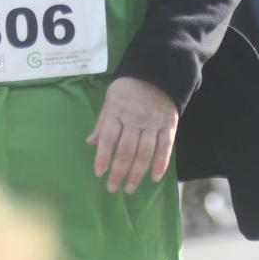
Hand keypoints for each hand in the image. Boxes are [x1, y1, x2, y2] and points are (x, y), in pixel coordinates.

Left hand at [86, 76, 178, 194]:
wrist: (157, 72)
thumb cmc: (128, 89)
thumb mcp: (110, 100)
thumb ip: (102, 122)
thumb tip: (90, 142)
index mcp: (117, 111)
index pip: (108, 137)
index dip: (103, 156)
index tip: (99, 173)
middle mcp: (134, 118)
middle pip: (126, 150)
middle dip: (118, 172)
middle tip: (113, 188)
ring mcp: (153, 122)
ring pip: (144, 152)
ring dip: (137, 173)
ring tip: (129, 188)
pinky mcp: (168, 125)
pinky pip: (165, 147)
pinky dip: (161, 163)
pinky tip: (154, 178)